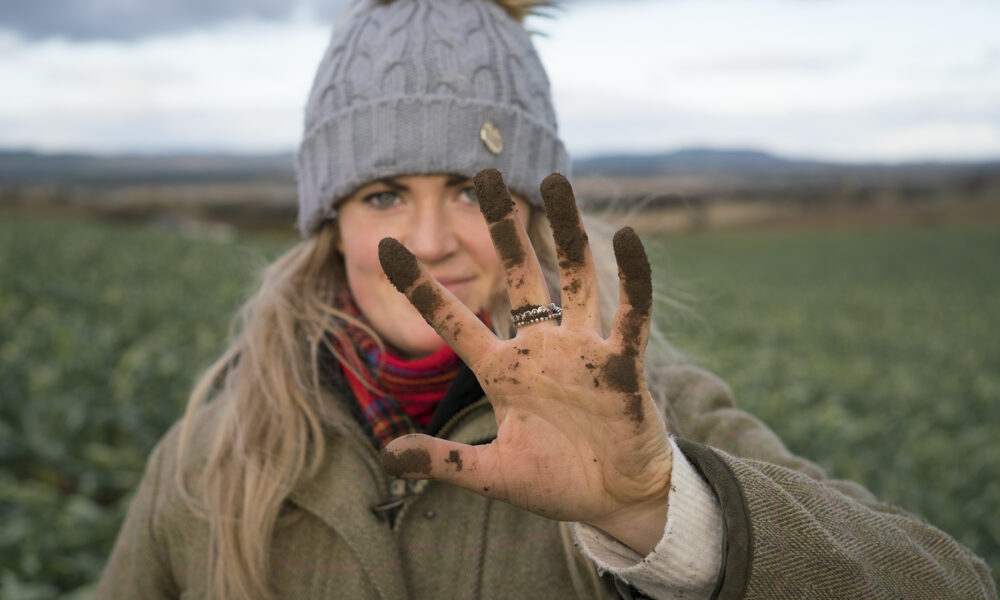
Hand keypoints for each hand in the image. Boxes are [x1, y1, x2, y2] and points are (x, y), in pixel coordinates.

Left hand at [377, 169, 671, 553]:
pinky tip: (629, 237)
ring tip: (554, 178)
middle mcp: (539, 348)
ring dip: (567, 229)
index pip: (453, 319)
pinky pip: (630, 313)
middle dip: (501, 226)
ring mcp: (582, 351)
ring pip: (575, 276)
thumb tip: (384, 455)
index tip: (386, 247)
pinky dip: (634, 278)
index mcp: (501, 371)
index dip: (420, 286)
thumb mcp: (492, 474)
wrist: (614, 502)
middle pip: (518, 273)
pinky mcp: (622, 364)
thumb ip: (444, 461)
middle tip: (482, 174)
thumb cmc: (556, 483)